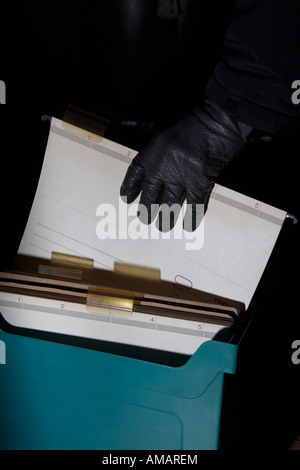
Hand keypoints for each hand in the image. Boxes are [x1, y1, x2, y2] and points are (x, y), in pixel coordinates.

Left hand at [120, 99, 251, 230]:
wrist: (215, 121)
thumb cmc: (193, 119)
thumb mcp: (166, 130)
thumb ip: (162, 148)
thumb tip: (165, 161)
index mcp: (151, 153)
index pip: (135, 173)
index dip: (130, 187)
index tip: (126, 197)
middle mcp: (161, 169)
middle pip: (149, 195)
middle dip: (146, 208)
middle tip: (144, 218)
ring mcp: (179, 178)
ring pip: (169, 205)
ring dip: (165, 218)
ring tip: (162, 227)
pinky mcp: (198, 184)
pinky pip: (194, 206)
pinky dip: (192, 217)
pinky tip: (190, 227)